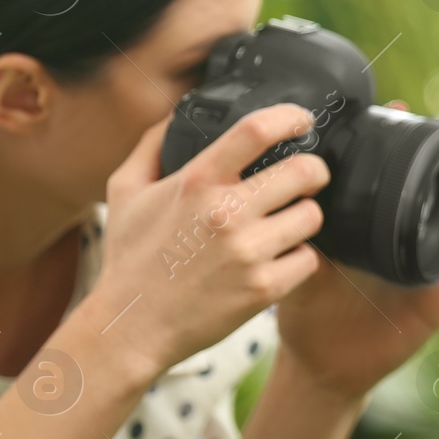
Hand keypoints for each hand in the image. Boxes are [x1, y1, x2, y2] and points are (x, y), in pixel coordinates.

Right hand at [85, 103, 329, 375]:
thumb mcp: (124, 190)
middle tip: (307, 179)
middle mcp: (226, 213)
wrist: (131, 326)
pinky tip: (277, 258)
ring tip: (284, 223)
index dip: (289, 117)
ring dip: (303, 216)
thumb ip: (152, 145)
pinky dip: (298, 258)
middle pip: (305, 172)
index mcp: (196, 182)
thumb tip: (179, 112)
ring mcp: (248, 252)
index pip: (256, 130)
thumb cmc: (129, 258)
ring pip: (312, 216)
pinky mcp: (264, 288)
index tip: (301, 120)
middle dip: (313, 171)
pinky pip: (309, 259)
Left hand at [274, 104, 438, 400]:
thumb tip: (292, 185)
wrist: (320, 364)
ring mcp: (427, 261)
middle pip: (434, 182)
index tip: (400, 107)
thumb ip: (300, 229)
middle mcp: (404, 235)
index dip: (398, 140)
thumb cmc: (308, 311)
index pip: (390, 172)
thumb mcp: (300, 260)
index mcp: (372, 222)